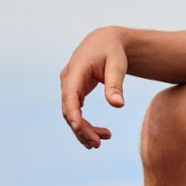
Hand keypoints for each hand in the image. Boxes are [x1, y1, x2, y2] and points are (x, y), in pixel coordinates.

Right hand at [60, 26, 128, 148]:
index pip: (70, 94)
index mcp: (76, 69)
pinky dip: (84, 124)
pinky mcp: (74, 91)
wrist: (107, 41)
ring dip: (83, 129)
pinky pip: (76, 111)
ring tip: (100, 142)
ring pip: (71, 113)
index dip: (73, 112)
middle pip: (69, 108)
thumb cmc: (113, 51)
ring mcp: (69, 86)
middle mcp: (68, 78)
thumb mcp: (117, 65)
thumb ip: (116, 85)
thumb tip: (118, 105)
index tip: (79, 128)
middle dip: (81, 128)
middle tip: (98, 144)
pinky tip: (97, 136)